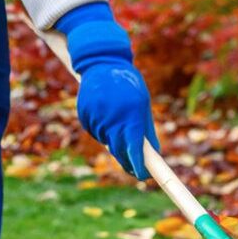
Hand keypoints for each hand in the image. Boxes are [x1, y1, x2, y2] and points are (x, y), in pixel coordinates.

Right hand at [56, 3, 158, 179]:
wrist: (102, 63)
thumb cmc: (129, 86)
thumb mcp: (143, 105)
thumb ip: (146, 131)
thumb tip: (153, 156)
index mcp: (130, 114)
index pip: (134, 147)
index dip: (138, 164)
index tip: (143, 175)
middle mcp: (112, 117)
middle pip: (118, 150)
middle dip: (127, 160)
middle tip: (135, 166)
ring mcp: (96, 116)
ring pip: (106, 142)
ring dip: (114, 141)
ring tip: (117, 121)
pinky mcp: (84, 115)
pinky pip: (95, 133)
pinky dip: (102, 131)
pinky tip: (105, 115)